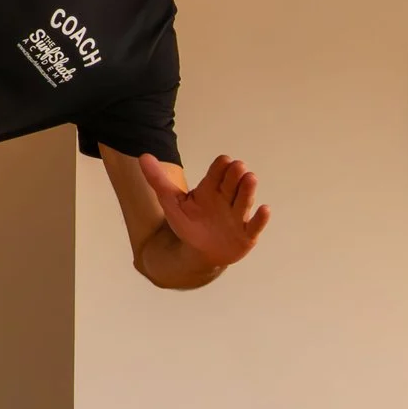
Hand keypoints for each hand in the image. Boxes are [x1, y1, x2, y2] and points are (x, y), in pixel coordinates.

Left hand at [141, 154, 266, 266]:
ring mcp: (238, 216)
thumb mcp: (171, 201)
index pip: (219, 171)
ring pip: (245, 200)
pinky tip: (265, 209)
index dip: (221, 166)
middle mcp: (227, 199)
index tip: (224, 162)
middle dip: (236, 175)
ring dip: (248, 190)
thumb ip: (158, 180)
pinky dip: (261, 218)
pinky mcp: (246, 234)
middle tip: (238, 167)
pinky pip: (255, 225)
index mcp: (211, 188)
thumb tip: (143, 156)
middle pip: (234, 182)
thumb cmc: (188, 223)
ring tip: (250, 178)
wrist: (198, 252)